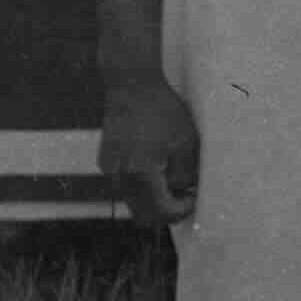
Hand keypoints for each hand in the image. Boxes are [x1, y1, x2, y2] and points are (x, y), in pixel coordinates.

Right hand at [98, 71, 198, 233]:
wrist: (131, 86)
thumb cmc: (162, 111)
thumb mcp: (186, 143)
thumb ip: (186, 174)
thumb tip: (185, 192)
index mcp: (142, 174)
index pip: (162, 212)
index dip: (182, 210)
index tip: (194, 197)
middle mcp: (120, 177)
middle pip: (143, 215)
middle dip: (166, 210)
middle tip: (184, 193)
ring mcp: (110, 170)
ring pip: (132, 202)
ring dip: (152, 199)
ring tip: (172, 177)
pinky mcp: (106, 162)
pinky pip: (125, 186)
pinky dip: (141, 186)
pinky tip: (156, 167)